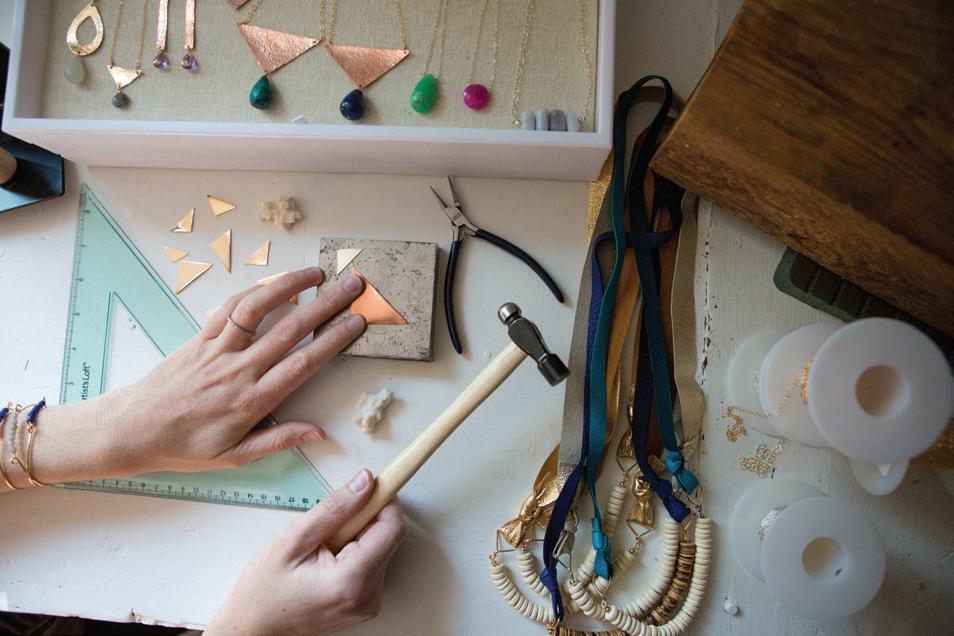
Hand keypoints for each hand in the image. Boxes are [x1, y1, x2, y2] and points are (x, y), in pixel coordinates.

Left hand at [4, 267, 365, 487]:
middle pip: (290, 329)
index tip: (356, 322)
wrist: (133, 429)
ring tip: (316, 273)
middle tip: (352, 286)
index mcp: (252, 401)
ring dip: (289, 286)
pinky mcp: (200, 338)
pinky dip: (255, 291)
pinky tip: (275, 283)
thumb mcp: (236, 455)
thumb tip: (320, 433)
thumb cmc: (185, 446)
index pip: (302, 364)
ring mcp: (218, 349)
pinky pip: (230, 308)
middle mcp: (238, 370)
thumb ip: (279, 440)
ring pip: (258, 309)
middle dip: (326, 305)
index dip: (333, 340)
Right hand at [207, 469, 404, 635]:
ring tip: (323, 546)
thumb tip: (365, 483)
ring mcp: (369, 602)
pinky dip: (355, 549)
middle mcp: (368, 596)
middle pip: (388, 535)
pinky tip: (329, 557)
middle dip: (364, 517)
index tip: (377, 481)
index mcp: (351, 581)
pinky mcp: (366, 600)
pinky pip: (373, 560)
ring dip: (358, 534)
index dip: (385, 499)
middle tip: (330, 523)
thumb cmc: (264, 590)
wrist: (255, 626)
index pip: (392, 527)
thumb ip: (334, 508)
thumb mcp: (293, 538)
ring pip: (381, 546)